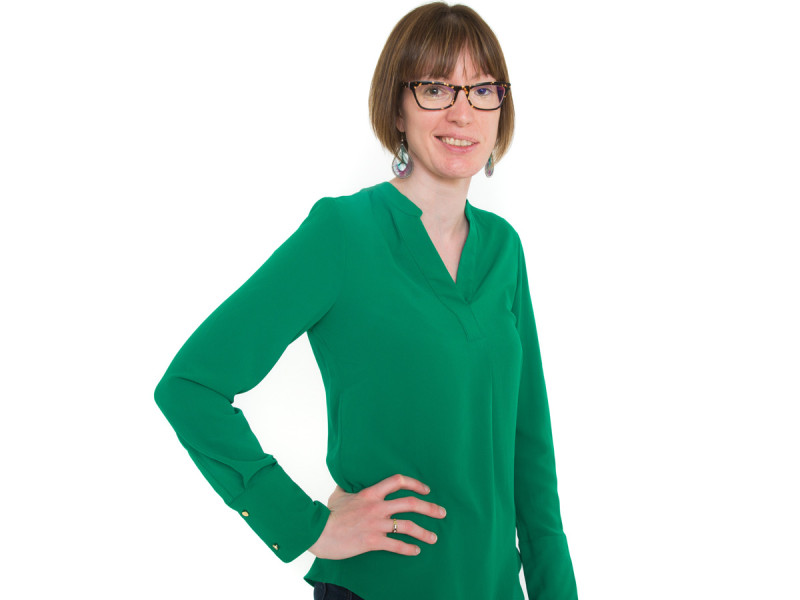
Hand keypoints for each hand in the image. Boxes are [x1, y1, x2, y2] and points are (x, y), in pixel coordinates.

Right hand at [307, 473, 445, 559]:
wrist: (318, 532)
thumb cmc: (327, 514)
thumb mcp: (339, 495)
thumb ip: (349, 488)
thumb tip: (349, 481)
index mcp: (370, 493)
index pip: (397, 481)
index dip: (415, 483)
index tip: (426, 489)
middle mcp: (376, 507)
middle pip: (410, 503)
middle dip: (429, 508)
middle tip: (442, 512)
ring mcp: (376, 524)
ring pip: (407, 526)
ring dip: (424, 532)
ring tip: (434, 538)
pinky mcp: (372, 541)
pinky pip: (396, 545)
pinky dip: (408, 549)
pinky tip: (416, 551)